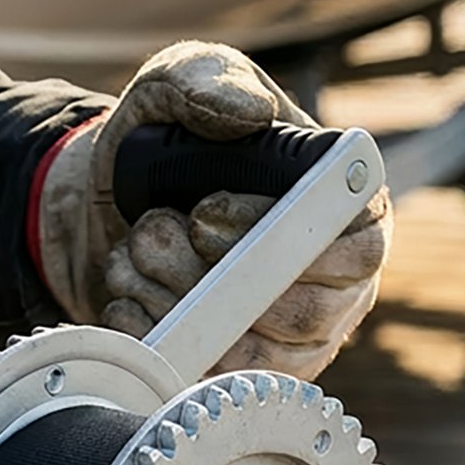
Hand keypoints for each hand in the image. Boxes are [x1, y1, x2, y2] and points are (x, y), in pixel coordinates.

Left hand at [35, 41, 391, 380]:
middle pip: (308, 315)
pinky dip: (162, 345)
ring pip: (258, 356)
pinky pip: (215, 385)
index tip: (201, 215)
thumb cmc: (166, 144)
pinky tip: (126, 301)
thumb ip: (209, 79)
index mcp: (350, 209)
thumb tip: (247, 113)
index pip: (355, 246)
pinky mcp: (246, 381)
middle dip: (217, 281)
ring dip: (182, 310)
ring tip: (131, 259)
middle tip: (151, 235)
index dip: (280, 239)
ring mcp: (298, 343)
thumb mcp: (180, 83)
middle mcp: (340, 284)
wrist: (109, 210)